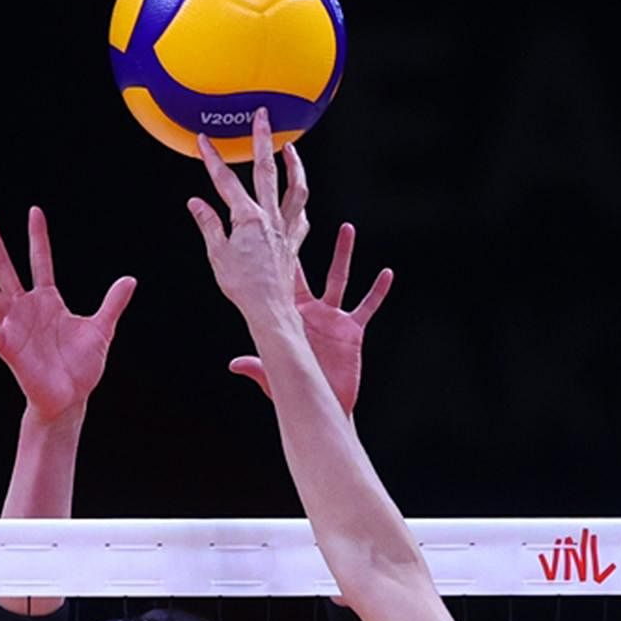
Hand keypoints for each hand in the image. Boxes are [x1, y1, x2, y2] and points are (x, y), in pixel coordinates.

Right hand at [0, 207, 135, 422]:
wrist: (71, 398)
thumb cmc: (82, 366)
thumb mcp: (101, 329)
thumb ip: (112, 303)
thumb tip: (130, 279)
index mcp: (48, 301)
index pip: (41, 261)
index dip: (38, 237)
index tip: (34, 211)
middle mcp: (27, 308)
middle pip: (8, 269)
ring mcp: (15, 326)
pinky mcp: (9, 348)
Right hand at [187, 107, 309, 323]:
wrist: (269, 309)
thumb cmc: (242, 287)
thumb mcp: (217, 254)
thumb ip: (208, 224)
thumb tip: (195, 202)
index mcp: (247, 218)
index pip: (225, 181)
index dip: (213, 159)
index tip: (204, 140)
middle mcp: (270, 217)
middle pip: (267, 171)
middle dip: (263, 140)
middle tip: (263, 116)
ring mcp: (286, 228)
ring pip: (296, 188)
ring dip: (294, 165)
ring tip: (291, 148)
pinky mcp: (295, 242)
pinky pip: (302, 217)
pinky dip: (300, 204)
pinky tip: (297, 199)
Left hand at [228, 223, 393, 414]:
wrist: (324, 405)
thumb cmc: (295, 390)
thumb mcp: (274, 375)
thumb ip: (257, 366)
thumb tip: (234, 364)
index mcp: (288, 317)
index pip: (280, 281)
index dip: (277, 259)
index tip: (270, 233)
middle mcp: (310, 312)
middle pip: (308, 270)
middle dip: (305, 245)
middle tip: (302, 216)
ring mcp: (332, 319)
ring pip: (340, 278)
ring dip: (342, 254)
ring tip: (346, 227)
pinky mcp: (352, 330)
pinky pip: (367, 305)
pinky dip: (378, 290)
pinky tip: (386, 273)